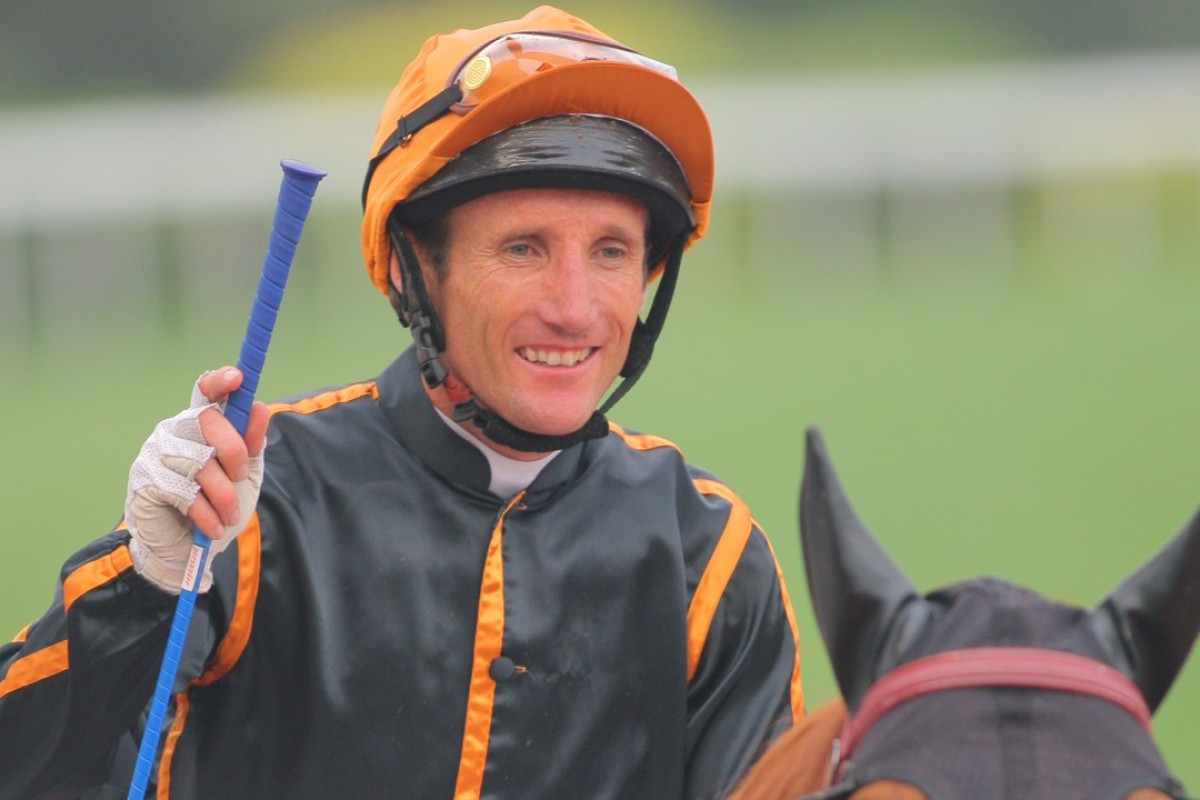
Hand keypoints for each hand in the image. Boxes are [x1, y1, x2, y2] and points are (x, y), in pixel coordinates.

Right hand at [124, 367, 269, 592]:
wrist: (187, 550)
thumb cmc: (218, 505)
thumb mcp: (245, 474)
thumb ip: (252, 442)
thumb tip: (258, 407)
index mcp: (200, 424)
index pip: (206, 392)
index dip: (220, 381)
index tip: (238, 378)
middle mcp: (175, 431)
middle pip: (209, 421)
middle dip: (234, 451)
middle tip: (240, 476)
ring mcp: (155, 453)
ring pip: (200, 461)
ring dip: (224, 495)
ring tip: (229, 515)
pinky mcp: (145, 480)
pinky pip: (184, 491)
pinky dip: (207, 514)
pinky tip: (212, 526)